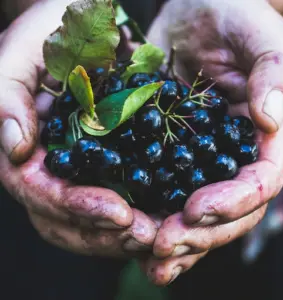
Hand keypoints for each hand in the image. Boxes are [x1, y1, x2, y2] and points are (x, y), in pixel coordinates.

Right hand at [0, 0, 156, 256]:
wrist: (90, 30)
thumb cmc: (53, 34)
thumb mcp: (24, 53)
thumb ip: (7, 94)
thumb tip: (15, 145)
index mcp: (29, 151)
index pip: (41, 193)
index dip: (76, 208)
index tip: (118, 213)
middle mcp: (54, 170)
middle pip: (68, 221)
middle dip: (106, 234)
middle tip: (148, 236)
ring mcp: (84, 173)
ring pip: (96, 221)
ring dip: (127, 234)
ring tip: (161, 233)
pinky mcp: (114, 166)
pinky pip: (125, 200)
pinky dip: (145, 214)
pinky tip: (168, 217)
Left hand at [144, 0, 282, 283]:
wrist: (197, 14)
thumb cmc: (236, 18)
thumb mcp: (261, 37)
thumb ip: (276, 73)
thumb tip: (268, 118)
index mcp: (266, 138)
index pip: (259, 183)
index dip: (232, 203)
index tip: (196, 211)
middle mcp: (235, 157)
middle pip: (227, 211)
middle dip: (198, 234)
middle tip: (163, 247)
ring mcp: (202, 160)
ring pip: (195, 214)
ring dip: (175, 240)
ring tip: (151, 260)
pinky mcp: (170, 155)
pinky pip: (164, 194)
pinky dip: (152, 219)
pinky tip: (134, 238)